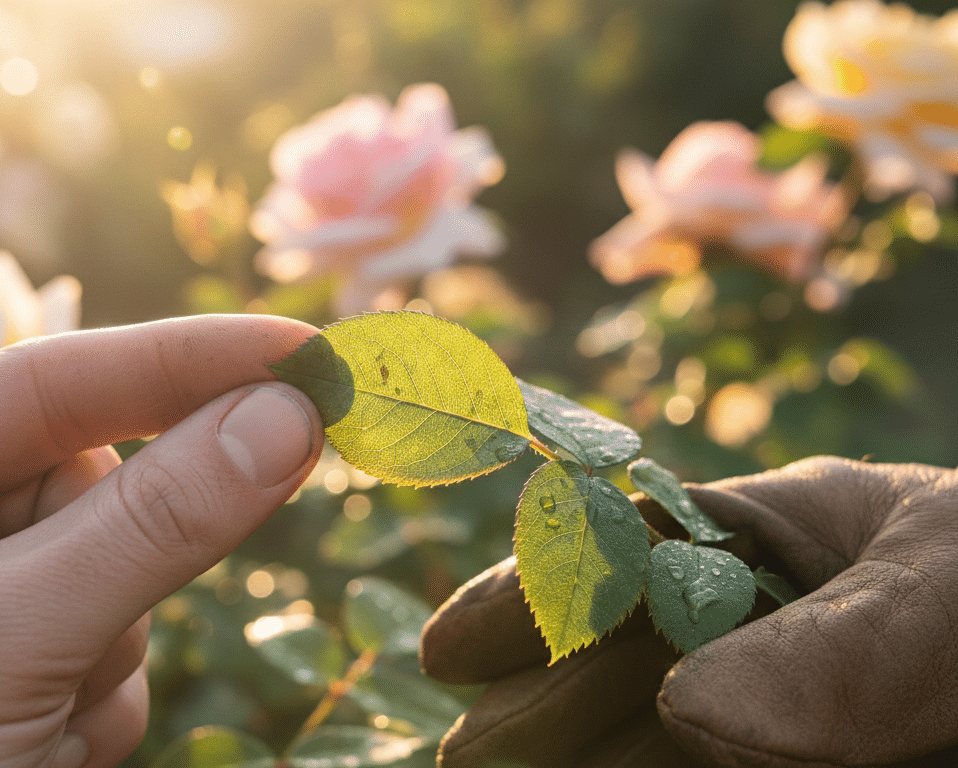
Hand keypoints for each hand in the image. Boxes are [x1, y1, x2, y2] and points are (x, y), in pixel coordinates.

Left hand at [0, 314, 322, 767]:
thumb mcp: (0, 640)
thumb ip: (149, 524)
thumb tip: (286, 417)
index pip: (53, 382)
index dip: (185, 360)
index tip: (305, 353)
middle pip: (100, 482)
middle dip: (128, 552)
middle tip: (136, 588)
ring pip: (126, 574)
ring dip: (108, 647)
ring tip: (32, 724)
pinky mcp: (20, 680)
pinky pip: (122, 651)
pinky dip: (103, 704)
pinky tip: (38, 754)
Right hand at [421, 456, 957, 766]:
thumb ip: (861, 645)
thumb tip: (702, 714)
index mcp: (788, 544)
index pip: (626, 553)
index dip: (531, 599)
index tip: (447, 653)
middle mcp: (773, 639)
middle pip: (624, 673)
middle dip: (541, 713)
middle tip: (463, 764)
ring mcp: (787, 726)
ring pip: (659, 744)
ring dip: (581, 764)